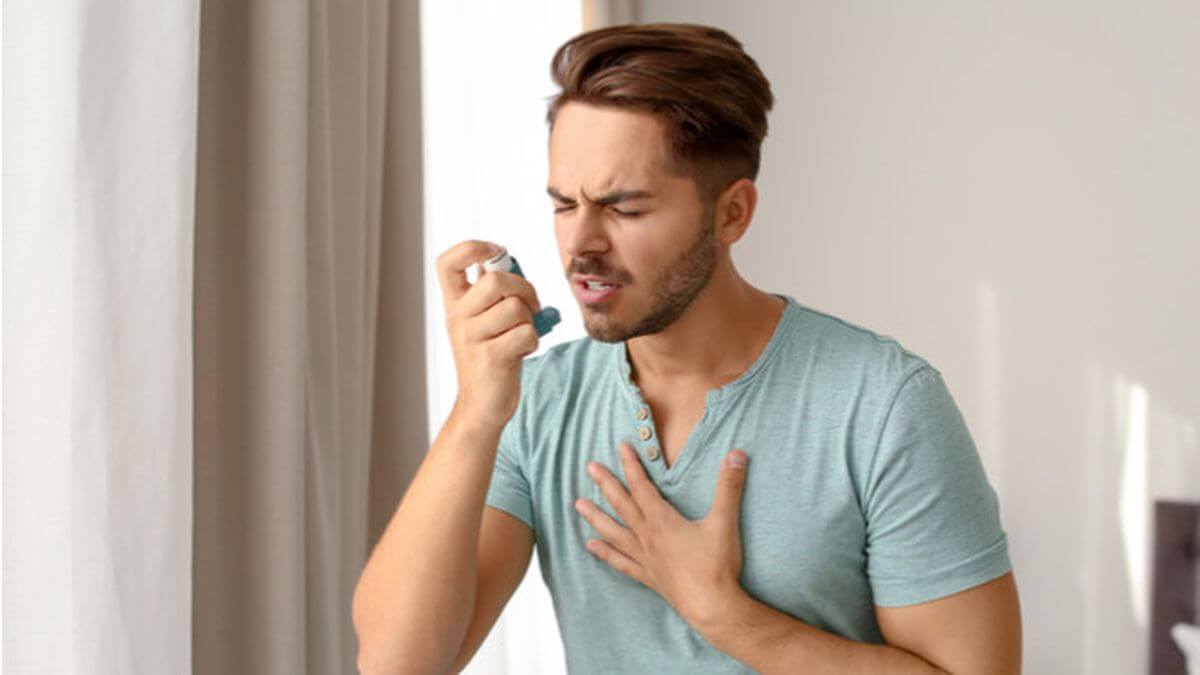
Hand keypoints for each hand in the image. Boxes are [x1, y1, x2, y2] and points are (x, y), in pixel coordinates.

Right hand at [435, 240, 542, 428]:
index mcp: (455, 304)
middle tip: (530, 305)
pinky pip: (526, 333)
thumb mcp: (484, 320)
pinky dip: (533, 341)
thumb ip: (491, 292)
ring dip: (530, 319)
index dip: (471, 247)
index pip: (447, 262)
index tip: (495, 251)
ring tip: (521, 334)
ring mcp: (472, 338)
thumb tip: (503, 258)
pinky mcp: (490, 357)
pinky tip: (522, 352)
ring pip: (516, 307)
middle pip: (495, 280)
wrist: (482, 405)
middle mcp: (457, 318)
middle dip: (524, 288)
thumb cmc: (490, 356)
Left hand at [574, 442, 750, 628]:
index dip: (632, 465)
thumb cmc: (717, 565)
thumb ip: (729, 486)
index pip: (642, 486)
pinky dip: (605, 553)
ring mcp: (645, 558)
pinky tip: (590, 547)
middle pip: (622, 505)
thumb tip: (737, 454)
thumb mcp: (725, 521)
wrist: (712, 607)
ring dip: (596, 517)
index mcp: (663, 521)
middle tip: (589, 467)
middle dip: (606, 484)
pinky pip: (621, 562)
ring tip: (578, 505)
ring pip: (614, 532)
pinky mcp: (648, 576)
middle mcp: (648, 537)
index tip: (621, 447)